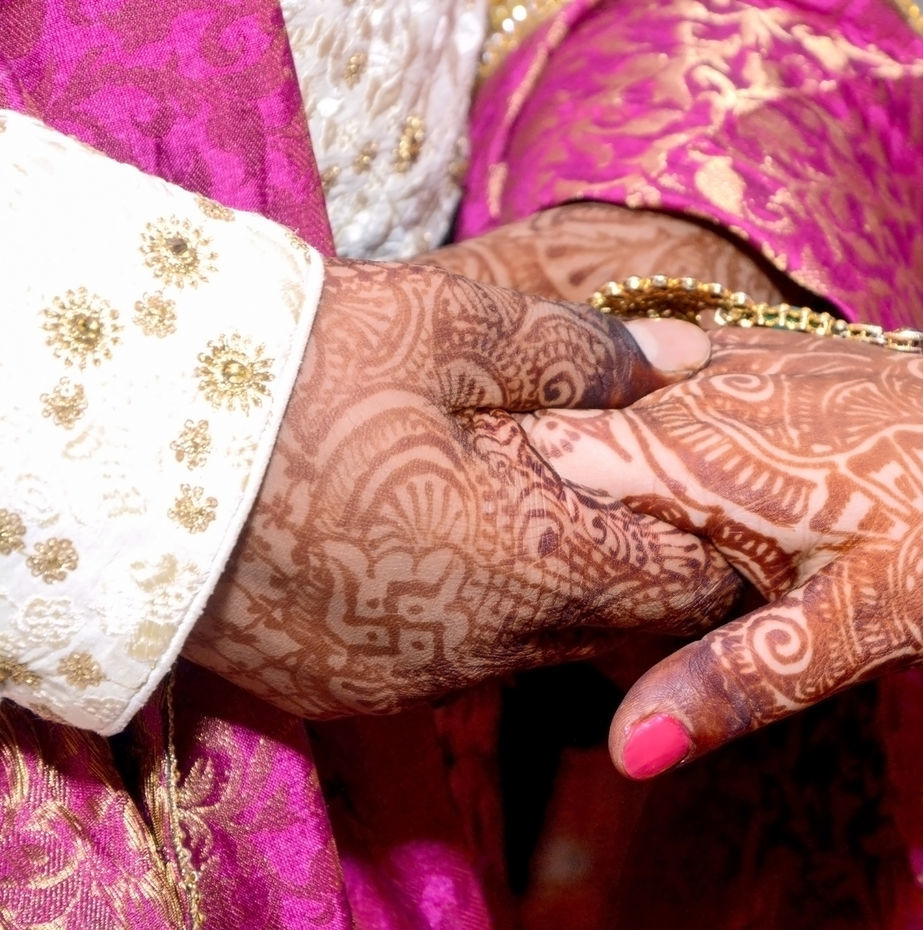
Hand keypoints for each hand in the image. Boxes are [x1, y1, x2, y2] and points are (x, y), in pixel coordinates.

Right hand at [184, 259, 742, 717]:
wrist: (108, 447)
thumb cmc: (291, 372)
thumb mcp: (449, 329)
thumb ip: (584, 353)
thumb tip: (688, 360)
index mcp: (528, 565)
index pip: (681, 585)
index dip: (705, 533)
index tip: (691, 482)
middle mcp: (479, 652)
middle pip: (608, 624)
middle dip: (622, 557)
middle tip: (597, 476)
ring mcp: (404, 684)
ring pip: (525, 647)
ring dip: (538, 584)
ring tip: (505, 496)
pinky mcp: (340, 691)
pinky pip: (444, 662)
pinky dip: (461, 610)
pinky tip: (420, 539)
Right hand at [523, 328, 922, 776]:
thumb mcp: (856, 625)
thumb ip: (733, 679)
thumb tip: (625, 751)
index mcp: (707, 448)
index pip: (557, 456)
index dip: (508, 500)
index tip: (479, 552)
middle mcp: (710, 386)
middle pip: (579, 431)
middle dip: (548, 494)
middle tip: (532, 566)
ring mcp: (743, 360)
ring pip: (623, 406)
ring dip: (598, 464)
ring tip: (584, 532)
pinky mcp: (773, 358)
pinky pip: (676, 384)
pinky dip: (652, 431)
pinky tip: (665, 482)